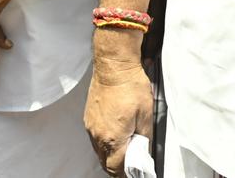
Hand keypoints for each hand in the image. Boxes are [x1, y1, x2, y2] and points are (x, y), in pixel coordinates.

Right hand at [85, 58, 153, 175]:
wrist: (113, 67)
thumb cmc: (130, 86)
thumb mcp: (146, 113)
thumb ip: (144, 136)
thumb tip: (144, 150)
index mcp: (113, 138)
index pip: (116, 167)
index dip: (126, 172)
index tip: (134, 172)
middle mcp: (98, 135)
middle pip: (105, 161)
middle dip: (117, 166)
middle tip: (130, 164)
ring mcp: (91, 126)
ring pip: (99, 150)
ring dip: (110, 153)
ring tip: (124, 149)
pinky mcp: (89, 117)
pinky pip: (95, 137)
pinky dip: (105, 141)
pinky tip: (115, 133)